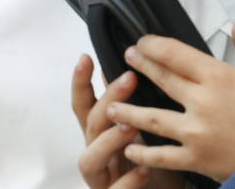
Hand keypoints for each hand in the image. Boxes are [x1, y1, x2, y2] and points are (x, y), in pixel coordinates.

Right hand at [73, 56, 181, 188]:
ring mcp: (103, 178)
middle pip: (91, 124)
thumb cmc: (154, 167)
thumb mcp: (144, 132)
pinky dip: (127, 180)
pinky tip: (143, 169)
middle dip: (107, 100)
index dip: (80, 82)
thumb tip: (128, 69)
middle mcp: (97, 154)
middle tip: (129, 79)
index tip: (86, 58)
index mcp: (101, 135)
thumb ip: (130, 106)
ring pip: (90, 159)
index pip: (83, 105)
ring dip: (108, 140)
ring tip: (130, 126)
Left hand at [107, 25, 234, 179]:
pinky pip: (163, 156)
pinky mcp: (198, 160)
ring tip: (110, 106)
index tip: (142, 43)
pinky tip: (130, 148)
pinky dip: (143, 152)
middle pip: (161, 80)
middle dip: (140, 67)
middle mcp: (203, 102)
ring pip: (151, 118)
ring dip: (127, 111)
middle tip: (126, 59)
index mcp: (220, 77)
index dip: (152, 46)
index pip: (174, 53)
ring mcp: (197, 133)